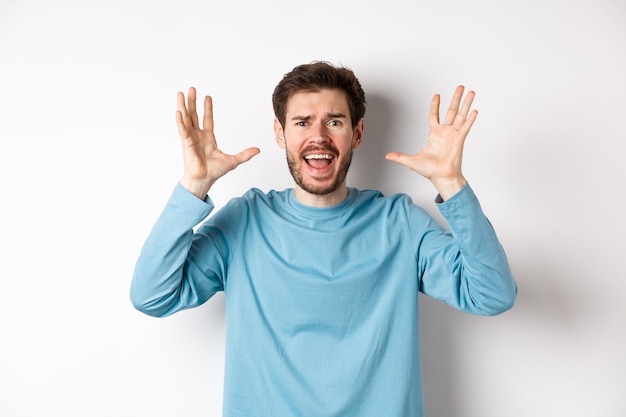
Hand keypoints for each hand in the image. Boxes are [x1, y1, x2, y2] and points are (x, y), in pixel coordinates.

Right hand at [176, 87, 259, 198]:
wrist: (204, 179)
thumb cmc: (214, 172)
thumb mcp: (233, 160)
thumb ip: (245, 154)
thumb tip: (258, 150)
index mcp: (208, 138)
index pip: (207, 119)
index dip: (207, 108)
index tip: (207, 97)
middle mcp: (198, 136)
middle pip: (194, 115)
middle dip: (193, 102)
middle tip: (192, 89)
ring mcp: (191, 138)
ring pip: (186, 118)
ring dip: (183, 106)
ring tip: (180, 93)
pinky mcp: (186, 143)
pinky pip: (182, 130)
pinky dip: (180, 121)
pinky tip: (178, 111)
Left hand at [385, 85, 477, 199]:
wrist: (441, 177)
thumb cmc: (430, 170)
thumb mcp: (411, 161)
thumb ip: (400, 157)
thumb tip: (387, 156)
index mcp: (435, 134)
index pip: (434, 116)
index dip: (435, 105)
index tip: (437, 95)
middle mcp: (446, 132)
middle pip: (452, 111)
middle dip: (456, 98)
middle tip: (460, 87)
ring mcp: (454, 135)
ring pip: (461, 115)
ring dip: (466, 104)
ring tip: (471, 92)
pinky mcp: (460, 140)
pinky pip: (465, 127)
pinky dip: (470, 119)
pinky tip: (474, 110)